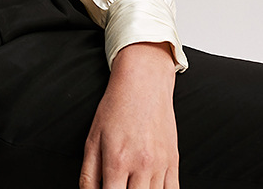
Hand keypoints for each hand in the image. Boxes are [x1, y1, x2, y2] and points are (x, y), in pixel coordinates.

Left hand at [80, 42, 178, 188]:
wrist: (143, 83)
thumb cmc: (116, 107)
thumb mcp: (93, 137)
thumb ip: (89, 172)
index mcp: (117, 160)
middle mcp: (141, 166)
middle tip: (118, 186)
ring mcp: (160, 166)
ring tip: (131, 185)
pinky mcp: (174, 163)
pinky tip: (148, 187)